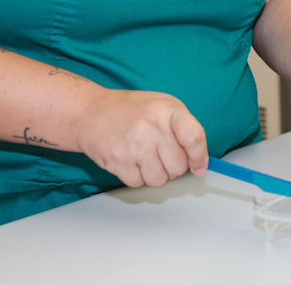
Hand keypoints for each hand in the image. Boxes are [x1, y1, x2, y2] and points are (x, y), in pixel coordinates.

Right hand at [74, 90, 207, 187]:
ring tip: (144, 155)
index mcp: (168, 110)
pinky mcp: (118, 161)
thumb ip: (185, 130)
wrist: (91, 112)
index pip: (194, 138)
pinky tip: (130, 159)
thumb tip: (199, 163)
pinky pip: (139, 184)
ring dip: (154, 173)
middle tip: (160, 152)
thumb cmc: (131, 110)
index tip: (198, 165)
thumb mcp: (164, 106)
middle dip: (173, 165)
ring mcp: (134, 145)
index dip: (199, 157)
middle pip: (179, 167)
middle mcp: (152, 127)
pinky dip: (136, 176)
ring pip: (160, 180)